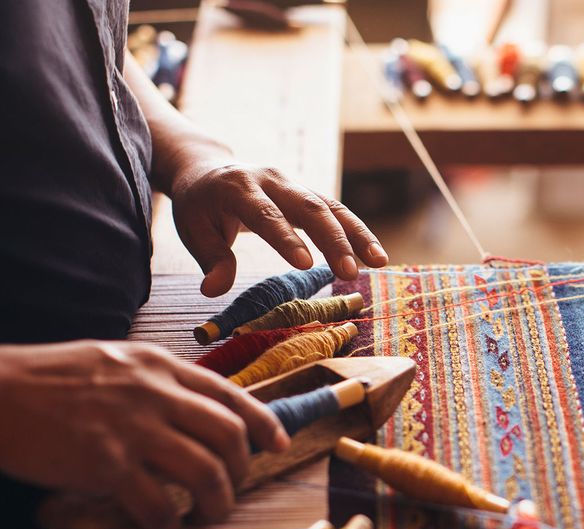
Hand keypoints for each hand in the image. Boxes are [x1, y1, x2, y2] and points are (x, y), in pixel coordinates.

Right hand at [0, 341, 289, 528]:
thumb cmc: (47, 380)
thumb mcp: (112, 362)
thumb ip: (154, 381)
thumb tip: (192, 408)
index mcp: (158, 366)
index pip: (229, 394)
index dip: (263, 422)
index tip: (278, 444)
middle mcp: (154, 393)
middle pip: (228, 434)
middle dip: (243, 468)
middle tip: (233, 488)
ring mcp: (132, 428)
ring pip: (205, 470)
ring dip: (217, 502)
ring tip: (209, 516)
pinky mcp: (105, 463)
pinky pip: (156, 503)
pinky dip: (168, 524)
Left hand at [170, 161, 388, 296]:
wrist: (209, 169)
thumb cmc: (200, 205)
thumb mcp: (192, 230)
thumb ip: (210, 259)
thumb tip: (214, 291)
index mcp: (238, 187)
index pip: (266, 214)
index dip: (286, 238)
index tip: (305, 265)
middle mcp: (272, 180)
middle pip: (309, 207)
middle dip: (333, 241)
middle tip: (349, 273)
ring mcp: (293, 185)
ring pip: (331, 206)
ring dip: (357, 235)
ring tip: (379, 262)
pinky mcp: (307, 194)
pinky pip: (336, 211)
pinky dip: (357, 232)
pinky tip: (374, 255)